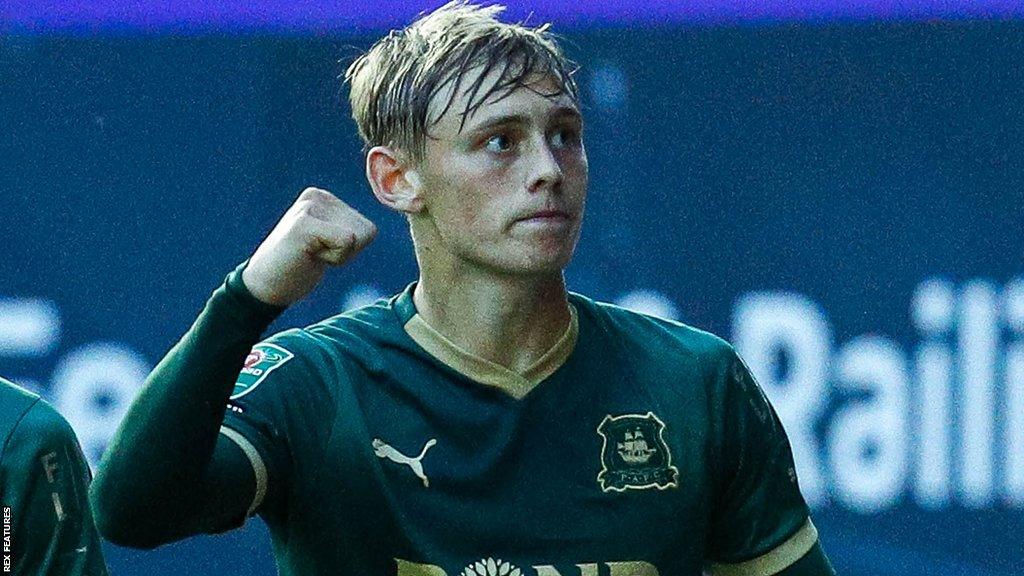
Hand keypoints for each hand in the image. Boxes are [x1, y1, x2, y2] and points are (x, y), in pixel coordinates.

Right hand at [242, 187, 376, 305]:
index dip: (350, 251)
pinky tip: (308, 255)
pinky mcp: (304, 222)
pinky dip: (334, 258)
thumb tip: (375, 228)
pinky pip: (348, 241)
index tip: (322, 251)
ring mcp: (309, 207)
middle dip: (345, 254)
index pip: (368, 230)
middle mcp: (317, 196)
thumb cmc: (299, 265)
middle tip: (314, 255)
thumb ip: (350, 230)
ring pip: (357, 238)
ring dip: (338, 256)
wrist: (264, 285)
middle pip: (365, 233)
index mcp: (324, 198)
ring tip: (310, 254)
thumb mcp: (329, 241)